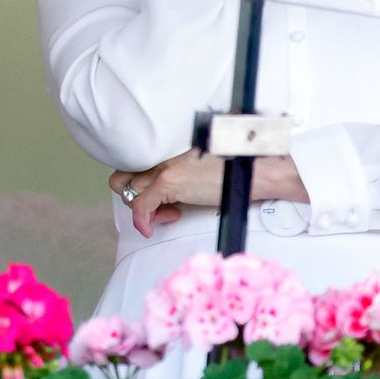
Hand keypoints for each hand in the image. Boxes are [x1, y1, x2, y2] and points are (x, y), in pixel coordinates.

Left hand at [109, 151, 307, 237]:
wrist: (254, 170)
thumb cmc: (237, 169)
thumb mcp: (203, 165)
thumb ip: (184, 171)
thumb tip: (174, 193)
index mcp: (171, 149)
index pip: (136, 163)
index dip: (140, 182)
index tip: (156, 196)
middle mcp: (164, 154)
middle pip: (125, 175)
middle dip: (135, 195)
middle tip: (157, 206)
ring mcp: (164, 167)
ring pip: (129, 190)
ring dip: (142, 208)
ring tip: (168, 213)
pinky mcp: (168, 182)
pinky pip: (140, 207)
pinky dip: (141, 222)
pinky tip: (150, 229)